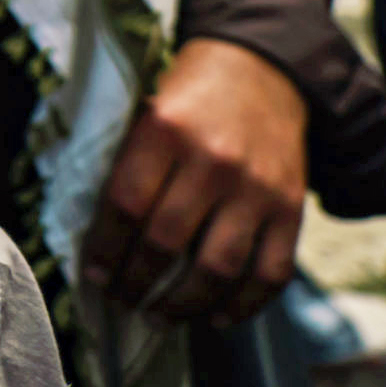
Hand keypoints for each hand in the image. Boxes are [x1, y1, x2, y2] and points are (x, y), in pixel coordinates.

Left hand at [79, 38, 307, 324]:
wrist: (262, 69)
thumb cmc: (189, 94)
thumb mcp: (146, 111)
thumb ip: (127, 164)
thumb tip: (97, 234)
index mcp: (164, 130)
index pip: (126, 204)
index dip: (105, 248)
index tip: (94, 274)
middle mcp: (213, 161)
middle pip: (166, 241)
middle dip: (137, 282)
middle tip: (122, 299)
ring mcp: (257, 188)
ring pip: (217, 268)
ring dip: (183, 304)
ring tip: (158, 316)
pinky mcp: (291, 208)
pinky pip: (270, 273)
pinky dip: (243, 305)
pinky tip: (216, 317)